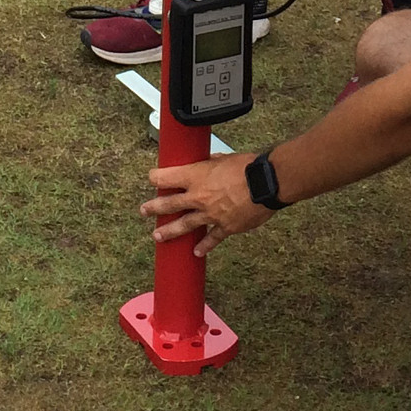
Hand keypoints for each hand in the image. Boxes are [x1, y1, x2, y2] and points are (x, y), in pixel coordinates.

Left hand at [140, 153, 272, 256]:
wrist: (266, 183)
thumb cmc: (247, 166)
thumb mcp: (223, 158)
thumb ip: (211, 163)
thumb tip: (209, 162)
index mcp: (195, 175)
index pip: (165, 177)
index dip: (156, 177)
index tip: (152, 179)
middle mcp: (198, 196)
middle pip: (169, 204)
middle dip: (154, 208)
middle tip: (143, 211)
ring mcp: (210, 214)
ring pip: (184, 225)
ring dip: (169, 231)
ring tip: (157, 236)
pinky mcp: (225, 227)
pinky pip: (211, 239)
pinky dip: (204, 246)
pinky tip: (196, 253)